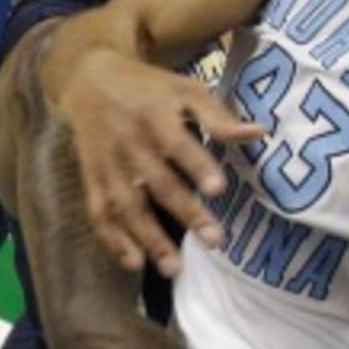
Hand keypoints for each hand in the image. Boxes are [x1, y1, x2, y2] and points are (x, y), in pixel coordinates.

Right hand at [57, 49, 262, 273]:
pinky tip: (134, 264)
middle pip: (157, 183)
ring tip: (175, 268)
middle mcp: (129, 144)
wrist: (89, 80)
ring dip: (149, 239)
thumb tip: (259, 133)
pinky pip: (100, 214)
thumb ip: (219, 116)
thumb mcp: (186, 90)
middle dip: (185, 213)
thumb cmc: (151, 88)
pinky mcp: (91, 180)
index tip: (219, 190)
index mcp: (156, 117)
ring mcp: (107, 165)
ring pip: (126, 207)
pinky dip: (113, 241)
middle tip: (215, 240)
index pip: (179, 145)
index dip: (197, 167)